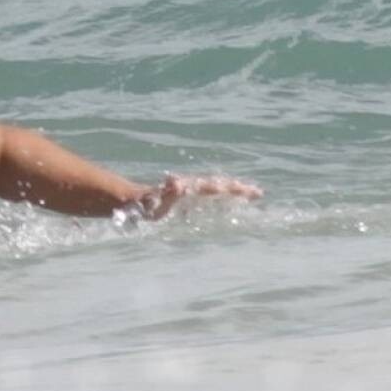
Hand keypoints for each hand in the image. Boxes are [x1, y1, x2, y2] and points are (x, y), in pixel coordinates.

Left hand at [136, 173, 262, 220]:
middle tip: (258, 192)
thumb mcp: (156, 203)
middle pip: (218, 185)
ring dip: (231, 190)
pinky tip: (225, 203)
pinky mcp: (185, 199)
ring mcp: (188, 192)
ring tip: (248, 193)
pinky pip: (207, 196)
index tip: (250, 191)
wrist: (132, 202)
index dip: (233, 190)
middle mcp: (191, 187)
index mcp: (189, 188)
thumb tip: (178, 182)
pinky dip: (220, 196)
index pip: (215, 187)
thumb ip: (168, 195)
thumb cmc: (144, 207)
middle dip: (238, 189)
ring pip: (215, 188)